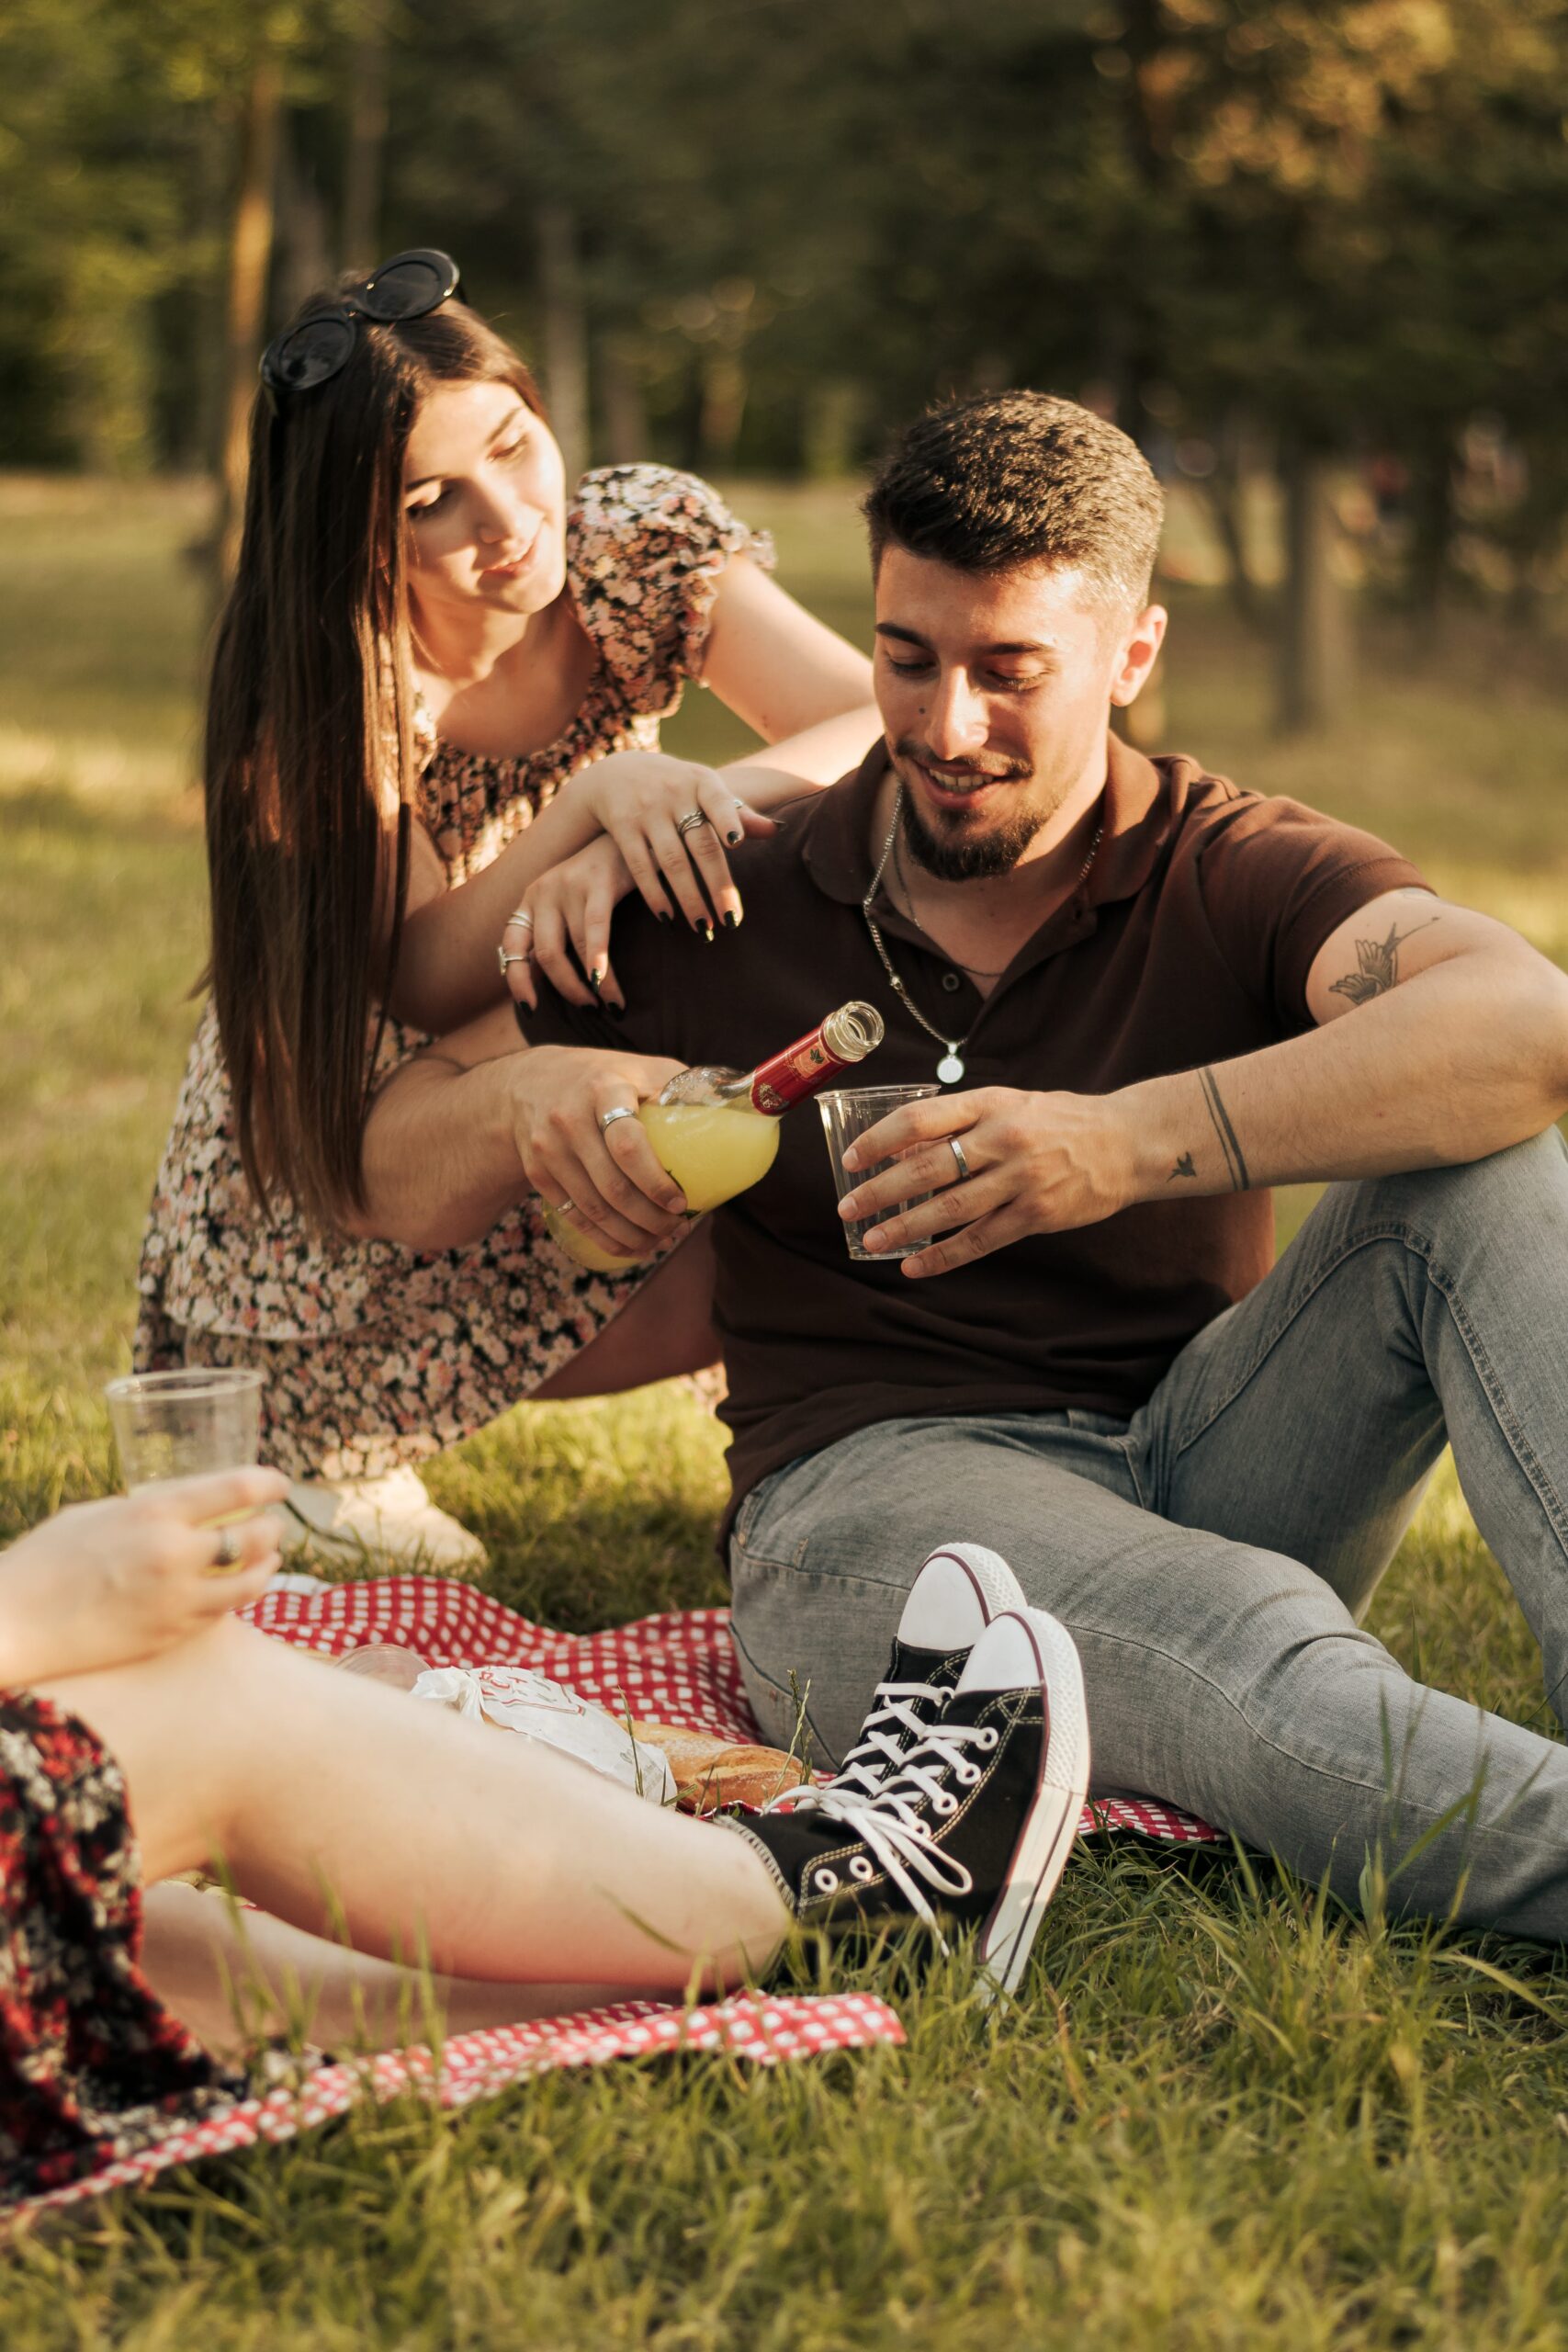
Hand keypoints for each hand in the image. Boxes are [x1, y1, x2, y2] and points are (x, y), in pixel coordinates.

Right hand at [0, 1468, 288, 1686]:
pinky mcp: (171, 1635)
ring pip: (251, 1583)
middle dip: (274, 1527)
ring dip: (267, 1567)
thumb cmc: (47, 1558)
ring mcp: (176, 1600)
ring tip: (269, 1558)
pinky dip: (237, 1596)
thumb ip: (150, 1509)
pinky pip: (222, 1613)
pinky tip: (235, 1589)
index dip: (271, 1484)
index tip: (282, 1485)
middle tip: (275, 1524)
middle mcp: (174, 1555)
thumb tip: (189, 1507)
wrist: (16, 1621)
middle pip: (257, 1537)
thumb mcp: (100, 1513)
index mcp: (155, 1512)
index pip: (239, 1489)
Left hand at [505, 835, 634, 1013]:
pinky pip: (595, 932)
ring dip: (595, 985)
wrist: (629, 835)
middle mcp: (543, 892)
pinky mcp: (597, 882)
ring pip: (574, 949)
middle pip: (545, 955)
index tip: (530, 1009)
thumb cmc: (602, 880)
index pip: (511, 946)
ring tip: (612, 1004)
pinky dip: (600, 965)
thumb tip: (547, 981)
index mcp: (531, 900)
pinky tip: (609, 988)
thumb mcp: (569, 903)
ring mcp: (568, 885)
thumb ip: (556, 934)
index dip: (516, 980)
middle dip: (567, 989)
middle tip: (589, 1008)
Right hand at [505, 1045, 690, 1257]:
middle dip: (649, 1219)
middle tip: (678, 1230)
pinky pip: (574, 1216)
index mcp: (602, 1089)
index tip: (680, 1203)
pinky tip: (630, 1246)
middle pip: (611, 1186)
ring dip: (631, 1236)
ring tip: (661, 1243)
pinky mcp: (537, 1174)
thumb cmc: (602, 1076)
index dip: (655, 1181)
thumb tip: (731, 1112)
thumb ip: (679, 1087)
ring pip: (593, 1209)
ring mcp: (548, 1149)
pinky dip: (605, 1239)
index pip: (627, 1144)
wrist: (526, 1083)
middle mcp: (569, 1119)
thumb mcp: (639, 1067)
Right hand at [582, 751, 774, 933]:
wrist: (617, 772)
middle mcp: (674, 794)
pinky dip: (655, 894)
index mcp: (701, 782)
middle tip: (731, 921)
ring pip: (672, 861)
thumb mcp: (704, 789)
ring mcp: (647, 811)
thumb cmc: (676, 787)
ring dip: (689, 898)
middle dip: (717, 885)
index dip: (727, 820)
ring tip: (704, 928)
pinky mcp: (623, 827)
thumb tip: (776, 830)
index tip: (737, 844)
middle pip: (700, 845)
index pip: (718, 801)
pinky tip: (669, 918)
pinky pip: (640, 866)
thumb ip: (738, 812)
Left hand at [835, 1087, 1136, 1276]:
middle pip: (927, 1167)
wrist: (1130, 1142)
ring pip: (950, 1208)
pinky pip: (981, 1240)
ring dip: (904, 1227)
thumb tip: (905, 1147)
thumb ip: (963, 1123)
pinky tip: (915, 1266)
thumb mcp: (1012, 1105)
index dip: (880, 1140)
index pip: (921, 1119)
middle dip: (880, 1190)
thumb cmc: (1063, 1121)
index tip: (853, 1158)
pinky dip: (944, 1256)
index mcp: (992, 1104)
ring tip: (872, 1239)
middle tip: (848, 1208)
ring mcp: (1022, 1179)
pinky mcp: (1038, 1214)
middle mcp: (1004, 1139)